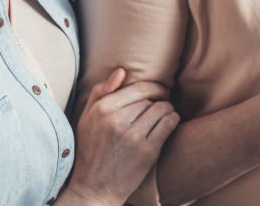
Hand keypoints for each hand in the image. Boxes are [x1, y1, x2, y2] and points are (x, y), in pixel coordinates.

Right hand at [61, 68, 179, 205]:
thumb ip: (100, 92)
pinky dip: (173, 119)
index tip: (160, 90)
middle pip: (150, 99)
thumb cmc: (90, 151)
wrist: (94, 188)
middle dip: (160, 99)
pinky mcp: (147, 151)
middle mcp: (116, 121)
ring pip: (161, 109)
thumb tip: (121, 71)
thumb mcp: (86, 119)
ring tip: (168, 112)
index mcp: (102, 110)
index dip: (154, 87)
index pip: (138, 88)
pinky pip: (168, 124)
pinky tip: (171, 121)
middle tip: (164, 103)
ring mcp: (133, 136)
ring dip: (168, 108)